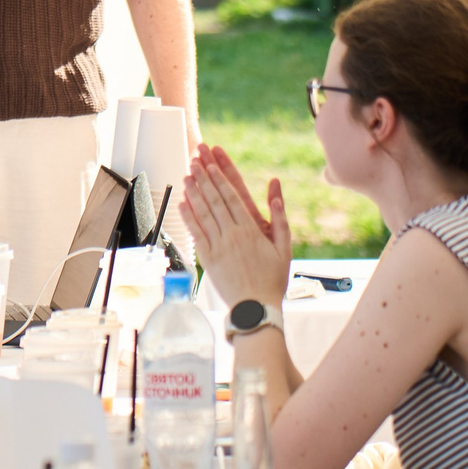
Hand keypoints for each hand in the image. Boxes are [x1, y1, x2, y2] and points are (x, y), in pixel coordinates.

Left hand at [180, 145, 292, 308]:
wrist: (255, 308)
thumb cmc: (272, 280)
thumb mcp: (284, 248)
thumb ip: (280, 219)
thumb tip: (276, 192)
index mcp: (251, 230)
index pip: (232, 197)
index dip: (220, 178)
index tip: (211, 163)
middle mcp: (232, 235)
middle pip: (215, 200)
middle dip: (204, 178)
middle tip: (195, 160)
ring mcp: (218, 246)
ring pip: (203, 214)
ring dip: (193, 193)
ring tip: (186, 176)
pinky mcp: (208, 259)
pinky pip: (196, 233)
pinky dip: (188, 217)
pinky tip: (182, 203)